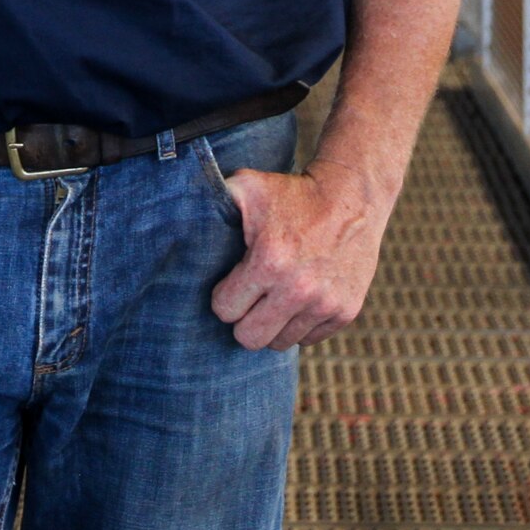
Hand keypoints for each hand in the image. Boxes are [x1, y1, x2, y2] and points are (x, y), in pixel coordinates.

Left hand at [208, 161, 392, 350]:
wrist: (352, 197)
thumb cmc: (292, 193)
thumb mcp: (248, 186)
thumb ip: (213, 199)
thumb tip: (176, 209)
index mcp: (269, 262)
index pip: (225, 311)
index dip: (224, 297)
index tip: (233, 282)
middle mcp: (298, 289)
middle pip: (249, 338)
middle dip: (243, 320)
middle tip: (250, 298)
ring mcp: (325, 304)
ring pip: (280, 343)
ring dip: (273, 324)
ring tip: (276, 297)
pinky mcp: (345, 312)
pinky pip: (308, 339)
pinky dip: (300, 324)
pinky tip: (300, 298)